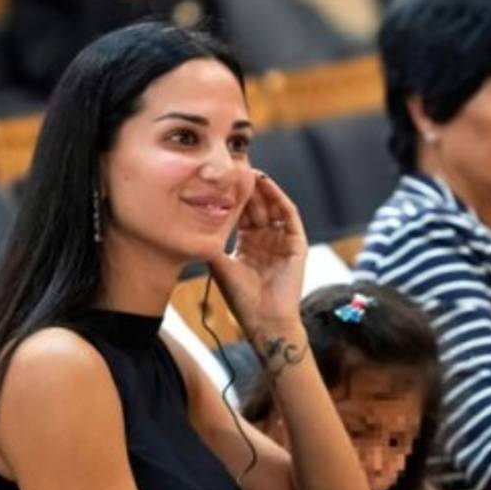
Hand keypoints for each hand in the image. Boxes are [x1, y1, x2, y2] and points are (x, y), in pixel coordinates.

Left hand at [208, 172, 307, 341]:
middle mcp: (266, 240)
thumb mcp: (220, 264)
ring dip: (262, 190)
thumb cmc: (241, 299)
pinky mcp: (297, 244)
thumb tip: (192, 218)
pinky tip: (267, 185)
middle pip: (256, 207)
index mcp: (248, 245)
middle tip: (234, 168)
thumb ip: (211, 241)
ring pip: (272, 207)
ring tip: (250, 172)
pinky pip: (289, 215)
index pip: (241, 214)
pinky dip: (279, 199)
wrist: (265, 321)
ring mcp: (282, 241)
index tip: (218, 179)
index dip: (231, 197)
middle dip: (246, 189)